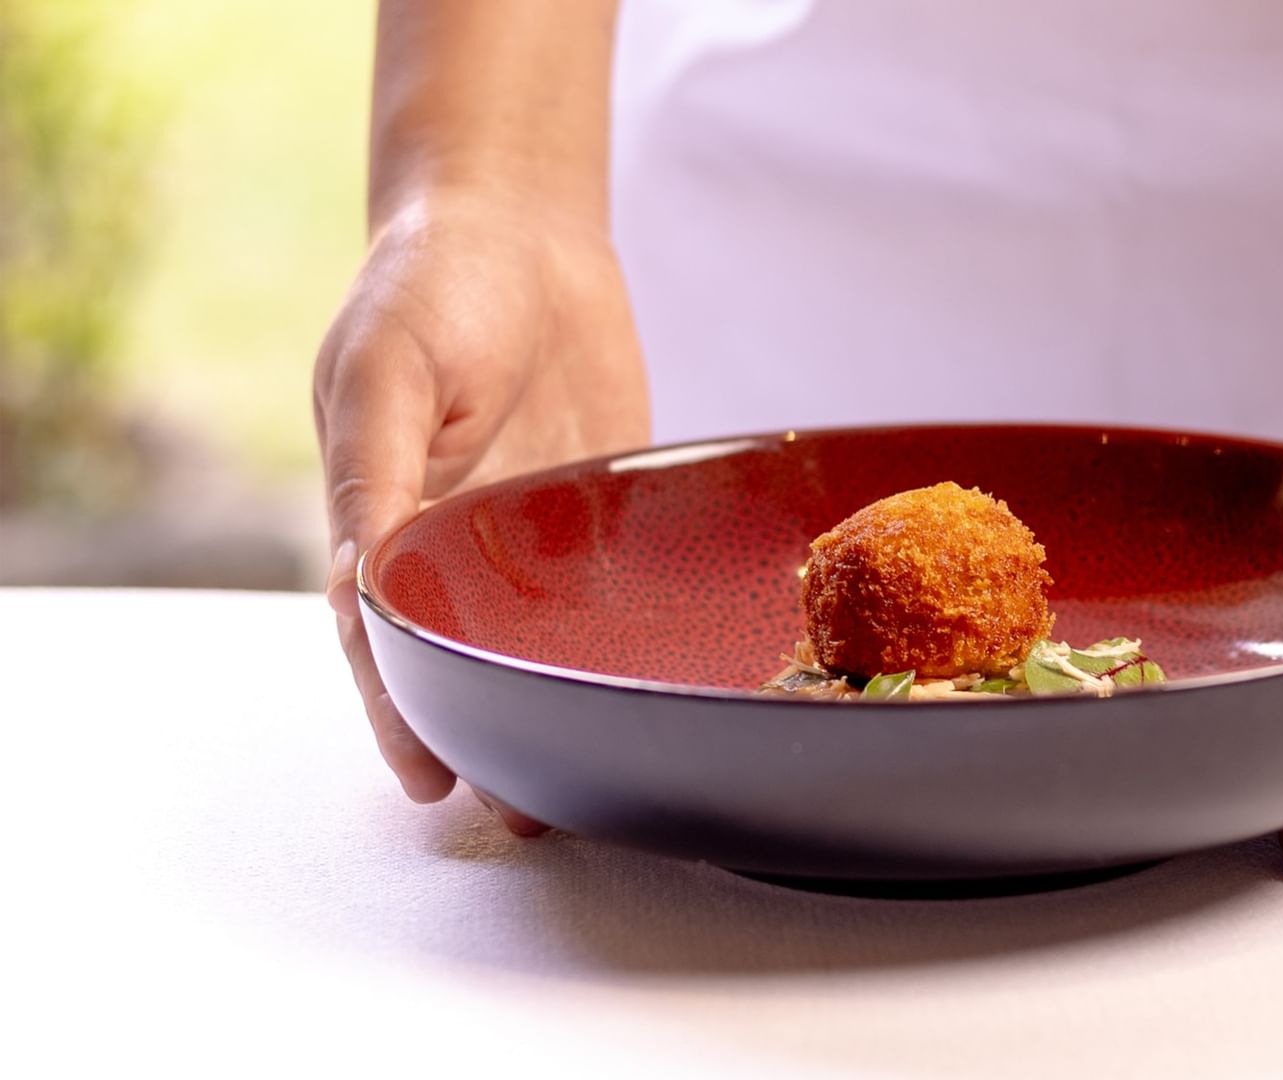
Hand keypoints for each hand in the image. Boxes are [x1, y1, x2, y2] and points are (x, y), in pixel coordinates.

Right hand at [314, 187, 650, 828]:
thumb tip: (361, 585)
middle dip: (489, 736)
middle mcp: (457, 544)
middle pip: (466, 663)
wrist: (521, 225)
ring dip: (557, 710)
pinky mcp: (600, 515)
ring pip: (540, 648)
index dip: (402, 712)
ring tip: (589, 787)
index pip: (386, 642)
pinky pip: (611, 594)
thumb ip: (375, 476)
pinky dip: (623, 646)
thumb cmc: (429, 286)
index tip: (429, 779)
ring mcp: (530, 536)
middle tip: (526, 811)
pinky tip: (652, 693)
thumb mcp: (384, 371)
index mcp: (386, 522)